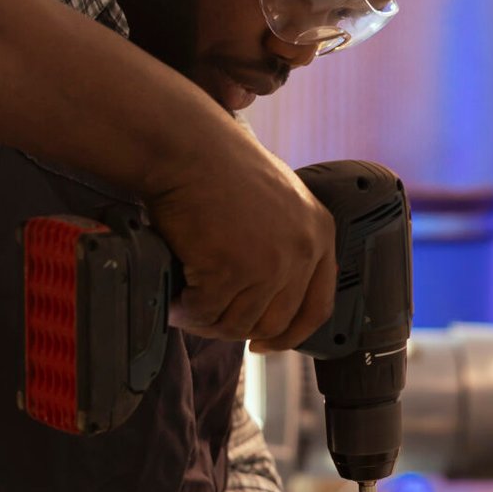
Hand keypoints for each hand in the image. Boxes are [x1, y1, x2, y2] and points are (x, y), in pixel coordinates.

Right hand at [145, 120, 335, 349]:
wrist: (187, 147)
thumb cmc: (220, 165)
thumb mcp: (277, 199)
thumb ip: (284, 241)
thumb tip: (265, 294)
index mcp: (318, 232)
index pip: (317, 306)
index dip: (290, 335)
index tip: (265, 344)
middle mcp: (301, 251)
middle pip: (274, 323)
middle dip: (237, 329)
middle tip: (207, 319)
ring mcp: (268, 263)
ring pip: (238, 323)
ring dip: (207, 322)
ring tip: (185, 308)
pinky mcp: (230, 270)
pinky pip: (206, 312)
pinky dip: (186, 312)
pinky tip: (174, 300)